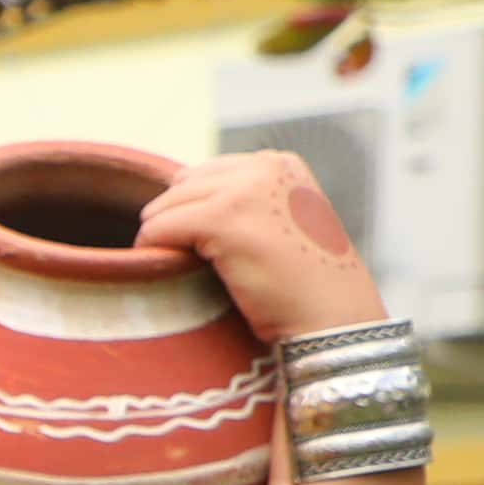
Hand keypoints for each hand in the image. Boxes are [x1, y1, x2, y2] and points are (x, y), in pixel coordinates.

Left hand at [127, 146, 390, 347]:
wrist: (331, 320)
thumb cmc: (305, 284)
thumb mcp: (284, 222)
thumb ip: (247, 202)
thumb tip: (179, 196)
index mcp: (281, 164)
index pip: (207, 172)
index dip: (194, 208)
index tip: (200, 242)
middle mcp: (265, 167)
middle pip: (183, 184)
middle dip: (175, 218)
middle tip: (183, 257)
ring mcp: (244, 190)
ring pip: (166, 205)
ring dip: (162, 235)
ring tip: (177, 265)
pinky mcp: (223, 219)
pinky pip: (159, 227)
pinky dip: (152, 247)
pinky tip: (165, 269)